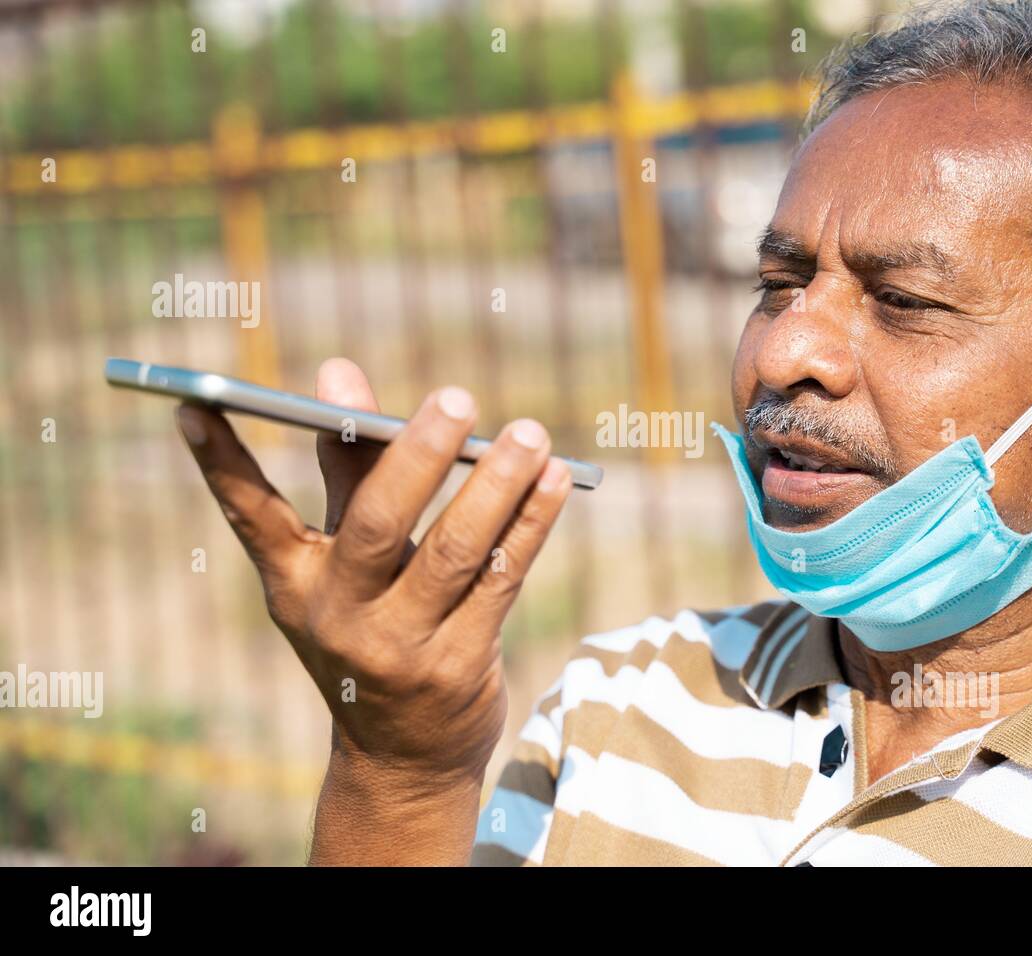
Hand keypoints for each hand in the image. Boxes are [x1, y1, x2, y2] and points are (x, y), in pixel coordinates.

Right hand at [175, 359, 572, 831]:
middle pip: (377, 525)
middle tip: (456, 399)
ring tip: (530, 434)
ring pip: (455, 551)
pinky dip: (531, 524)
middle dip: (417, 457)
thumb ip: (347, 468)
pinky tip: (555, 479)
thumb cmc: (373, 630)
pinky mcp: (459, 664)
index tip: (195, 401)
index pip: (250, 516)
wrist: (403, 758)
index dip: (220, 462)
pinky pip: (503, 578)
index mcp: (296, 585)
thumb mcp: (343, 566)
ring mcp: (400, 646)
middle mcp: (339, 615)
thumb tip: (339, 373)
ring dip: (498, 486)